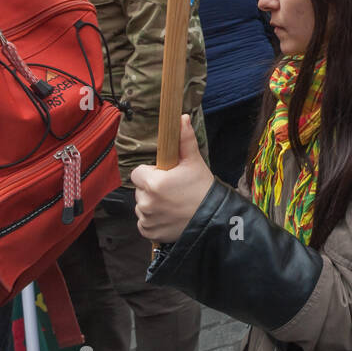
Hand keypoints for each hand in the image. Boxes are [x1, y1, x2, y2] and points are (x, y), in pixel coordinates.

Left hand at [133, 114, 214, 242]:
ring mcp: (146, 219)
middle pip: (140, 189)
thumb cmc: (203, 189)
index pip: (138, 172)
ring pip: (142, 205)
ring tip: (173, 205)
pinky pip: (144, 222)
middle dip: (152, 188)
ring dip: (152, 204)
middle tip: (173, 190)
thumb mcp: (194, 162)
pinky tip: (169, 216)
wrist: (213, 220)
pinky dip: (153, 220)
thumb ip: (184, 140)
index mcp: (153, 183)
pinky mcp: (148, 232)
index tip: (167, 176)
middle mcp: (146, 202)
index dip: (152, 173)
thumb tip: (181, 118)